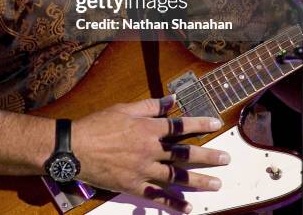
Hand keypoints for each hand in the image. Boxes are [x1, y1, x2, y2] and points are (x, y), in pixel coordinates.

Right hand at [72, 95, 229, 213]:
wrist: (76, 148)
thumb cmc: (98, 124)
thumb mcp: (123, 108)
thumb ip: (149, 105)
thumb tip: (171, 99)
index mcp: (147, 128)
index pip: (179, 125)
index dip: (199, 123)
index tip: (216, 122)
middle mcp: (149, 149)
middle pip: (183, 153)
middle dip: (207, 156)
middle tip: (226, 159)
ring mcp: (143, 170)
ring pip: (176, 177)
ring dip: (198, 181)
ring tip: (216, 184)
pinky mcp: (133, 186)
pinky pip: (157, 196)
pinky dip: (173, 204)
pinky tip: (187, 208)